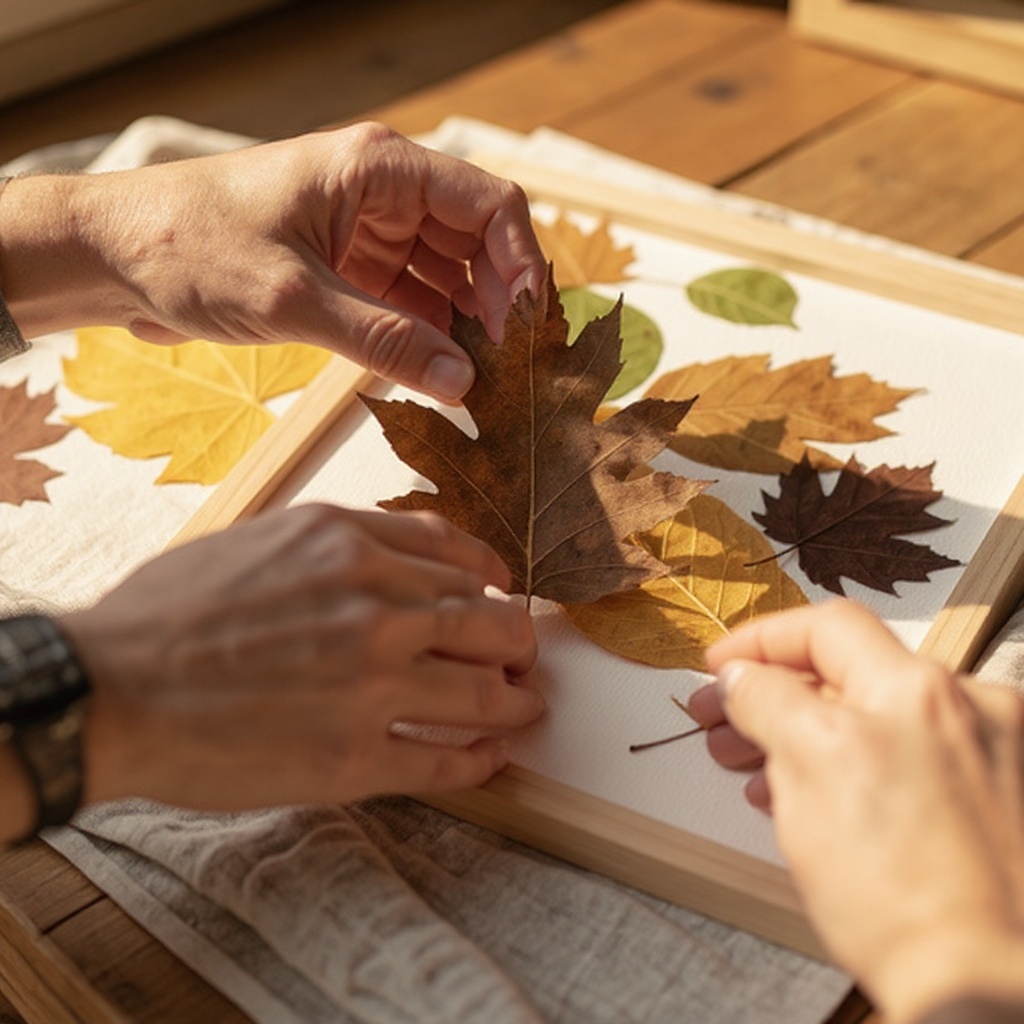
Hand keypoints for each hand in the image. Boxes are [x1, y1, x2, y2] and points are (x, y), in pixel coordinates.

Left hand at [0, 123, 545, 401]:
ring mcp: (368, 235)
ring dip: (466, 328)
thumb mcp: (293, 299)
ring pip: (447, 280)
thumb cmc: (189, 248)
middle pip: (475, 245)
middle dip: (497, 305)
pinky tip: (443, 376)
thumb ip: (383, 340)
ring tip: (485, 383)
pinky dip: (428, 339)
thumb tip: (463, 381)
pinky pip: (410, 305)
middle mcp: (383, 195)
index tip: (529, 329)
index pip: (488, 204)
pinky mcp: (349, 273)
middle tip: (511, 372)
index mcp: (379, 169)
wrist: (111, 257)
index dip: (522, 264)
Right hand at [58, 504, 541, 816]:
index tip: (502, 593)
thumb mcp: (262, 538)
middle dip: (517, 642)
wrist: (110, 687)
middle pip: (491, 623)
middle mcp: (376, 606)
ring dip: (517, 702)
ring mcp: (373, 684)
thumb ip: (341, 542)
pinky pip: (446, 761)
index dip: (492, 578)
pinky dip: (481, 759)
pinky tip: (490, 757)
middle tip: (523, 656)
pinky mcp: (356, 758)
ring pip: (485, 693)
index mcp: (350, 544)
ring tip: (525, 707)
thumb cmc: (171, 611)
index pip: (457, 555)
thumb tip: (407, 553)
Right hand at [689, 600, 1023, 1023]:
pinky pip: (909, 761)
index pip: (825, 628)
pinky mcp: (993, 803)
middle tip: (719, 724)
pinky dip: (854, 766)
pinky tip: (808, 799)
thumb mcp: (808, 770)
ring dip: (805, 734)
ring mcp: (988, 756)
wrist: (986, 989)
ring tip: (751, 770)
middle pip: (849, 674)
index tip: (718, 668)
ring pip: (874, 720)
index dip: (759, 641)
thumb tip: (742, 675)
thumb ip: (770, 701)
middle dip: (773, 695)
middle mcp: (967, 707)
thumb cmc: (901, 892)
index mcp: (919, 689)